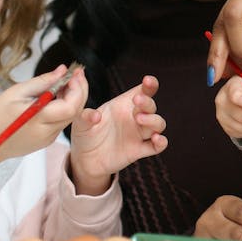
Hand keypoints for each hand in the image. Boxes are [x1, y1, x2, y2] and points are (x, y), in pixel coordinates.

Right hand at [0, 64, 87, 184]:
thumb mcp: (16, 92)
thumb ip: (43, 81)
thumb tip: (62, 70)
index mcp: (38, 119)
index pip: (71, 106)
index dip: (77, 88)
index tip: (74, 73)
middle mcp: (46, 132)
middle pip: (75, 111)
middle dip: (80, 91)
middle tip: (75, 74)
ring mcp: (48, 138)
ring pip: (70, 117)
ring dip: (73, 99)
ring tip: (64, 83)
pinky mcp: (46, 141)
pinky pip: (61, 122)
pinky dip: (64, 108)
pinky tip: (56, 97)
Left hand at [69, 75, 167, 195]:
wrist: (85, 159)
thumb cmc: (85, 135)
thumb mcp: (80, 123)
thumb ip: (85, 116)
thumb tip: (95, 116)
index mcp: (123, 105)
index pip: (142, 91)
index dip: (149, 85)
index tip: (148, 81)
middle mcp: (134, 117)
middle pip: (151, 106)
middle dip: (147, 102)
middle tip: (137, 100)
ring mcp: (138, 134)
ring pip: (157, 124)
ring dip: (153, 120)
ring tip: (139, 119)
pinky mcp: (139, 150)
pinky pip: (156, 146)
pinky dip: (161, 142)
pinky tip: (157, 139)